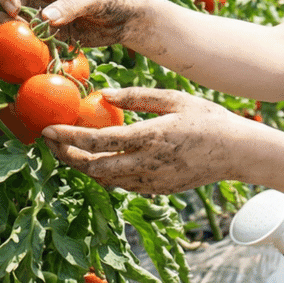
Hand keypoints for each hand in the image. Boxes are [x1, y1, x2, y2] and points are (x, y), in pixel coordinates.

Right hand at [0, 0, 142, 47]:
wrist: (128, 19)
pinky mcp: (51, 33)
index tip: (13, 10)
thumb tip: (45, 17)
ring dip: (12, 30)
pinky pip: (31, 38)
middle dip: (4, 12)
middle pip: (9, 0)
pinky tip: (35, 49)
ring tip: (20, 38)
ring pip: (16, 21)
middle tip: (11, 27)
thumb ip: (71, 6)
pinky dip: (28, 44)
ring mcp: (45, 14)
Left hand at [42, 87, 258, 193]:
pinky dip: (102, 172)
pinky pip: (120, 184)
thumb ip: (137, 97)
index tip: (48, 129)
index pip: (98, 140)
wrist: (236, 152)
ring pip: (103, 179)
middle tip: (49, 140)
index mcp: (150, 136)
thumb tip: (103, 94)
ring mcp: (151, 180)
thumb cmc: (207, 119)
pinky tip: (97, 158)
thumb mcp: (174, 98)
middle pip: (92, 166)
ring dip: (81, 165)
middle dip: (66, 155)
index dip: (68, 136)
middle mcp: (147, 163)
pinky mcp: (155, 190)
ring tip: (67, 148)